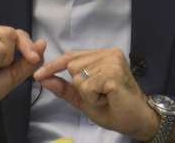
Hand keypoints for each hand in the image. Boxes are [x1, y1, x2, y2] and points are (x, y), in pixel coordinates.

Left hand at [33, 48, 158, 140]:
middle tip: (101, 95)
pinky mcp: (113, 73)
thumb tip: (42, 78)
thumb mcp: (84, 99)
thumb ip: (65, 88)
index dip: (54, 66)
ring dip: (88, 93)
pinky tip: (108, 98)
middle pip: (72, 65)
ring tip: (105, 96)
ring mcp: (112, 61)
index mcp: (103, 55)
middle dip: (80, 86)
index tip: (37, 75)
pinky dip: (93, 98)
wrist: (137, 121)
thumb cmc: (114, 109)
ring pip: (78, 77)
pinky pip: (87, 86)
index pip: (72, 56)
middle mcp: (108, 53)